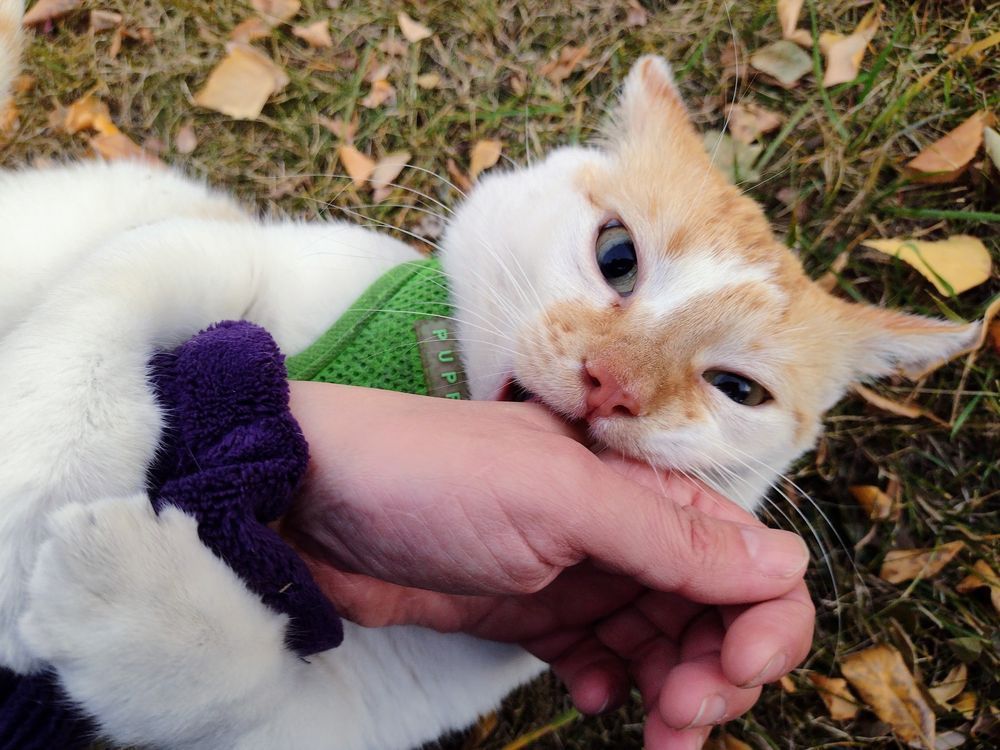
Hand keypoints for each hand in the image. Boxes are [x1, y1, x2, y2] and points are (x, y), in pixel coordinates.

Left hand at [280, 382, 813, 748]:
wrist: (310, 503)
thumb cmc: (428, 475)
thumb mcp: (556, 499)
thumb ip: (666, 534)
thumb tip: (784, 562)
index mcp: (638, 486)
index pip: (744, 555)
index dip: (761, 617)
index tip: (733, 669)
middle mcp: (618, 529)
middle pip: (711, 610)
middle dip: (716, 669)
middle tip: (681, 713)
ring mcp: (574, 574)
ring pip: (660, 644)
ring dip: (671, 693)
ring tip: (652, 730)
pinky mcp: (531, 612)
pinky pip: (600, 658)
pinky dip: (610, 686)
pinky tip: (587, 695)